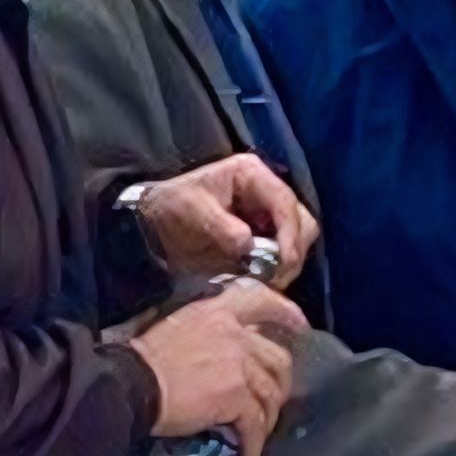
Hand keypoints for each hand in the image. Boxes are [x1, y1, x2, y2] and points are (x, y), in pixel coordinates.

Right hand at [132, 279, 307, 455]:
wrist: (132, 384)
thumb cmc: (143, 359)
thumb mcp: (176, 327)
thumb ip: (207, 332)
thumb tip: (222, 354)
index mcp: (217, 311)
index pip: (260, 300)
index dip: (286, 313)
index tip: (300, 326)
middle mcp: (234, 333)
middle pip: (277, 357)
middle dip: (281, 382)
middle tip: (274, 399)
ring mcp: (239, 364)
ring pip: (271, 393)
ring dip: (267, 417)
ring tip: (257, 433)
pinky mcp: (236, 396)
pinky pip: (256, 422)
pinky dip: (255, 442)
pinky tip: (249, 455)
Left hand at [133, 154, 316, 286]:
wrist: (155, 225)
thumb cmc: (172, 208)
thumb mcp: (192, 210)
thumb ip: (220, 226)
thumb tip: (248, 245)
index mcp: (251, 174)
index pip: (284, 202)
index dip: (290, 233)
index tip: (284, 262)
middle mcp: (266, 191)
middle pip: (301, 221)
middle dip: (293, 250)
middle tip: (276, 278)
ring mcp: (268, 214)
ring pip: (298, 238)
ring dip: (288, 262)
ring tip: (268, 281)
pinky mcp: (265, 236)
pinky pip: (284, 252)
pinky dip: (278, 268)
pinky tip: (264, 280)